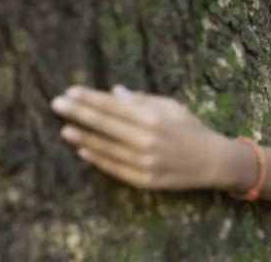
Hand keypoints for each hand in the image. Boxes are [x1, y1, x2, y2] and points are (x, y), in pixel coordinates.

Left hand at [51, 85, 232, 189]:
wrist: (213, 162)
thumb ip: (143, 100)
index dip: (90, 98)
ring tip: (65, 130)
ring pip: (107, 149)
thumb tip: (114, 92)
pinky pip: (116, 169)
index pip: (114, 106)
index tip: (71, 91)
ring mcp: (145, 163)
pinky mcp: (146, 180)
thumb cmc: (192, 129)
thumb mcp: (172, 107)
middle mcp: (147, 140)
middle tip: (57, 105)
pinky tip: (83, 152)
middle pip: (106, 125)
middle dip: (79, 114)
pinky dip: (98, 160)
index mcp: (154, 118)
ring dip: (83, 138)